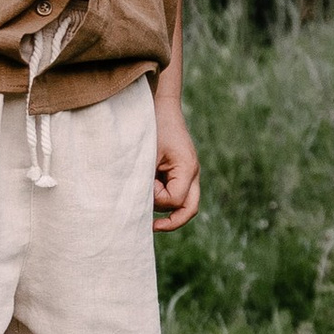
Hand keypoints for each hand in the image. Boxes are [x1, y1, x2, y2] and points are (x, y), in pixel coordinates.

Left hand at [153, 109, 200, 231]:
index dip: (157, 200)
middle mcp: (193, 173)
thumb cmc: (152, 127)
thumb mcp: (146, 155)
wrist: (161, 105)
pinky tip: (149, 194)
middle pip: (190, 209)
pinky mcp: (181, 171)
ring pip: (184, 203)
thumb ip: (146, 182)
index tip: (142, 187)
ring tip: (145, 198)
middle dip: (172, 222)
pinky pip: (177, 192)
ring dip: (165, 205)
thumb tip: (140, 207)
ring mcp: (189, 172)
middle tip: (151, 228)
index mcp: (187, 168)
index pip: (175, 200)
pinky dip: (164, 198)